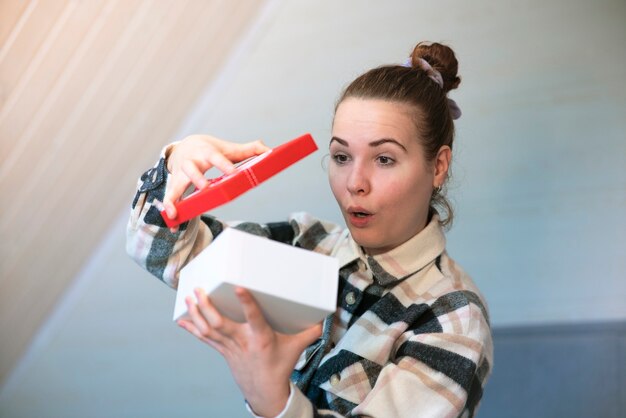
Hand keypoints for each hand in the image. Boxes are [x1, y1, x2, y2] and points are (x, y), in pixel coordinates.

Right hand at [163, 135, 268, 218]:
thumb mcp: (227, 148)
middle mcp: (191, 162)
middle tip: (205, 187)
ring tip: (175, 212)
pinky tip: (172, 221)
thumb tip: (268, 150)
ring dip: (174, 198)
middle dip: (197, 178)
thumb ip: (248, 149)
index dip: (224, 164)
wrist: (185, 145)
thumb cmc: (210, 149)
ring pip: (176, 185)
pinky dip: (170, 209)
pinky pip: (170, 197)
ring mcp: (181, 174)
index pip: (216, 157)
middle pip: (192, 169)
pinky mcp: (175, 184)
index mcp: (206, 152)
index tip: (233, 173)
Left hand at [178, 287, 322, 416]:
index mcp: (261, 338)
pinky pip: (204, 338)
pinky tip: (181, 318)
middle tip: (200, 290)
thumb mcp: (296, 348)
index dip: (246, 302)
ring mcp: (229, 347)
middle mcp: (242, 342)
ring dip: (196, 314)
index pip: (253, 318)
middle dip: (207, 307)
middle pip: (220, 324)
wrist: (265, 391)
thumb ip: (309, 332)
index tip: (238, 286)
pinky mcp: (222, 351)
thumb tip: (325, 317)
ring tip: (190, 297)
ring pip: (208, 329)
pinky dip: (192, 328)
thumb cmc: (279, 366)